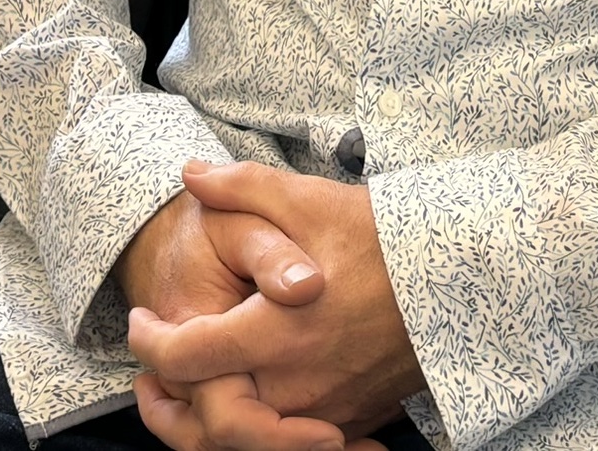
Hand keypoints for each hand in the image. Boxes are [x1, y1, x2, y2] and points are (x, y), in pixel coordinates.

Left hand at [129, 160, 423, 447]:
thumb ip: (243, 186)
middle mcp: (295, 382)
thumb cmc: (383, 237)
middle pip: (205, 421)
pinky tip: (246, 402)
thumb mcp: (310, 199)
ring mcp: (324, 409)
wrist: (460, 277)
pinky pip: (289, 444)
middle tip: (146, 378)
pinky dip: (257, 433)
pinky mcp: (349, 420)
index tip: (138, 323)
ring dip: (203, 424)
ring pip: (245, 441)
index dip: (148, 344)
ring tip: (183, 392)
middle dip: (165, 404)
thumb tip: (190, 174)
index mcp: (277, 329)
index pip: (187, 356)